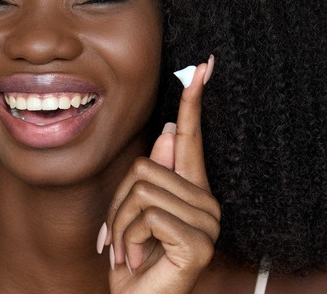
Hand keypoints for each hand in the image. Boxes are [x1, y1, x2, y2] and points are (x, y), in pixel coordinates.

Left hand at [100, 56, 219, 293]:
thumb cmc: (134, 259)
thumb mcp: (134, 212)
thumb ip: (154, 175)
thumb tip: (169, 132)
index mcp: (190, 191)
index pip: (192, 138)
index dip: (194, 102)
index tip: (203, 66)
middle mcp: (206, 203)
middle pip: (145, 167)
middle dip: (119, 204)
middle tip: (122, 238)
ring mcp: (207, 223)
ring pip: (142, 189)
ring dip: (121, 223)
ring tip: (130, 250)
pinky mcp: (199, 241)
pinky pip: (147, 214)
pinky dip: (128, 238)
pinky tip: (137, 259)